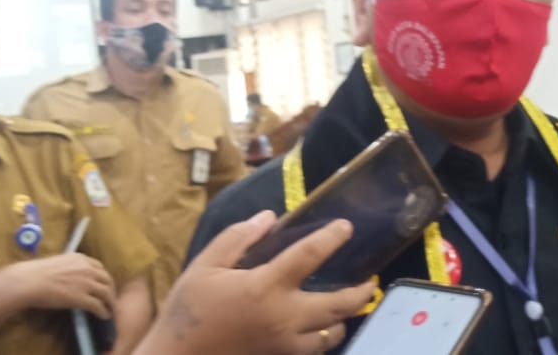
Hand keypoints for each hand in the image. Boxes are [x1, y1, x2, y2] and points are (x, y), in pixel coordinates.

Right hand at [0, 253, 116, 318]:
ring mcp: (86, 283)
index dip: (103, 277)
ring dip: (110, 302)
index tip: (103, 283)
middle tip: (110, 297)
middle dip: (110, 289)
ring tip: (110, 309)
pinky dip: (103, 311)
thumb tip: (70, 274)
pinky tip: (104, 316)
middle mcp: (87, 269)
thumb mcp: (58, 263)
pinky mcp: (82, 298)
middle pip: (107, 279)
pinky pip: (98, 305)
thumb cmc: (36, 272)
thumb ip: (69, 267)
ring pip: (106, 293)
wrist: (29, 281)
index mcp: (81, 259)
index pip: (100, 267)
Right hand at [137, 211, 374, 354]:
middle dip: (360, 292)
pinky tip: (321, 329)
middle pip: (337, 305)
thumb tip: (269, 217)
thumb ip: (237, 238)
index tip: (346, 227)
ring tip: (348, 306)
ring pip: (331, 335)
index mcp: (265, 287)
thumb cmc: (188, 311)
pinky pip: (314, 352)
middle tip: (370, 280)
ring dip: (343, 319)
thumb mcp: (204, 266)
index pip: (308, 256)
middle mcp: (284, 318)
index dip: (331, 238)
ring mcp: (285, 345)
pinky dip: (324, 339)